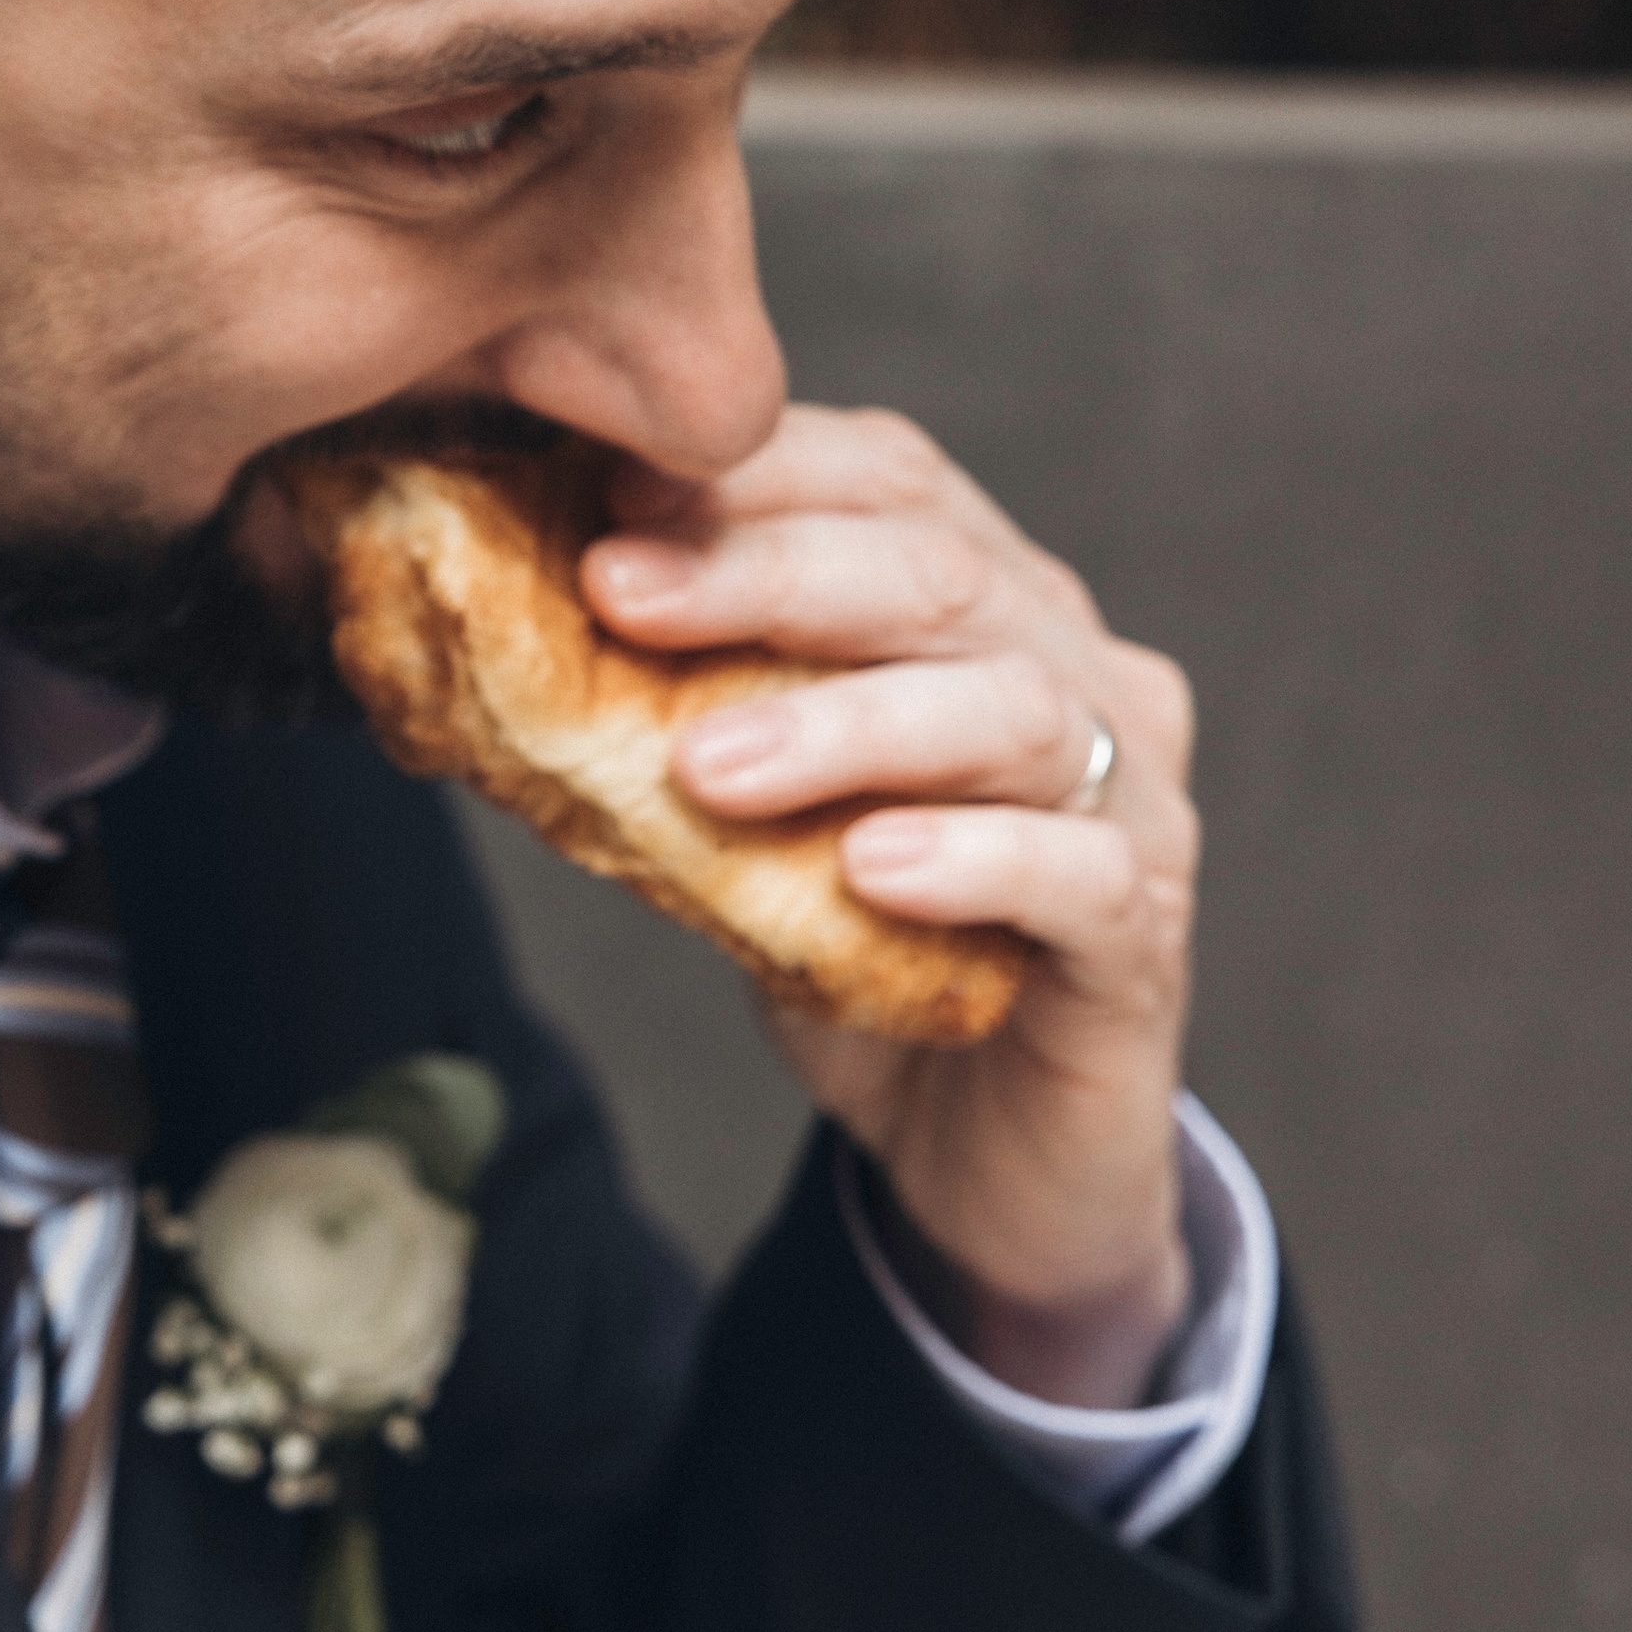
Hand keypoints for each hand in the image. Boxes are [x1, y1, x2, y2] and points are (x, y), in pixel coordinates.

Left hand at [584, 408, 1197, 1407]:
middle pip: (939, 575)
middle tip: (618, 594)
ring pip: (1012, 712)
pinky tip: (871, 867)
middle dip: (767, 573)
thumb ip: (671, 712)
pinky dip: (970, 857)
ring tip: (707, 764)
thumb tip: (487, 637)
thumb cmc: (859, 948)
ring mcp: (1131, 794)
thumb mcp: (744, 816)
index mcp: (983, 599)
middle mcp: (1075, 665)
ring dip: (847, 725)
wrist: (979, 1155)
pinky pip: (1075, 871)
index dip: (750, 476)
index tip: (604, 492)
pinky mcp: (1144, 930)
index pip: (885, 482)